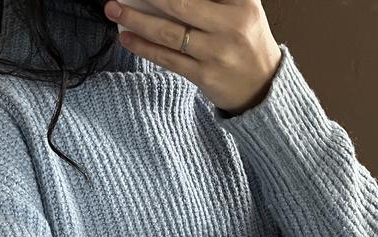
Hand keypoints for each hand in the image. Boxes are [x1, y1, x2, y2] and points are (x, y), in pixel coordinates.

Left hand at [103, 0, 281, 114]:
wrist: (262, 88)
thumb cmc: (246, 42)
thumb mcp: (242, 9)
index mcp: (242, 2)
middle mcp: (230, 26)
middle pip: (180, 4)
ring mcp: (216, 53)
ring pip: (169, 32)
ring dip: (136, 20)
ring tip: (114, 9)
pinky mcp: (205, 76)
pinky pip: (168, 59)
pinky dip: (144, 47)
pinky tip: (127, 37)